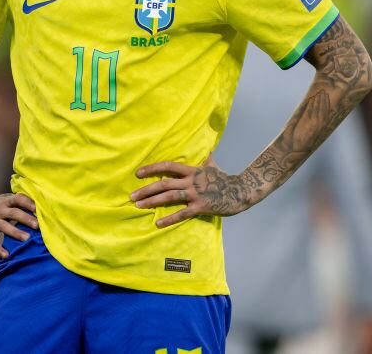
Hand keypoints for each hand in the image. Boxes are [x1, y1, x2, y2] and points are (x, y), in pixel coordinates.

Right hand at [0, 189, 37, 257]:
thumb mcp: (8, 200)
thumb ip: (21, 204)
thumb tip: (43, 209)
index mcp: (7, 201)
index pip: (18, 199)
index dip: (28, 202)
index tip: (38, 208)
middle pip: (14, 213)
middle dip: (26, 219)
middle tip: (38, 225)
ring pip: (4, 226)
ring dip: (16, 232)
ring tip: (27, 238)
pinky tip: (6, 255)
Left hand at [131, 156, 253, 227]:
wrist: (240, 191)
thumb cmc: (224, 179)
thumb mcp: (212, 165)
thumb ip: (205, 158)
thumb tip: (206, 149)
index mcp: (192, 170)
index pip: (168, 166)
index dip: (152, 168)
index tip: (138, 173)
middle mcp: (191, 181)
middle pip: (164, 183)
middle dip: (146, 189)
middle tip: (131, 196)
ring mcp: (195, 194)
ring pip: (170, 196)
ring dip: (152, 201)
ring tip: (138, 206)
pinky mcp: (201, 206)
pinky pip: (182, 213)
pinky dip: (169, 218)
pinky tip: (158, 223)